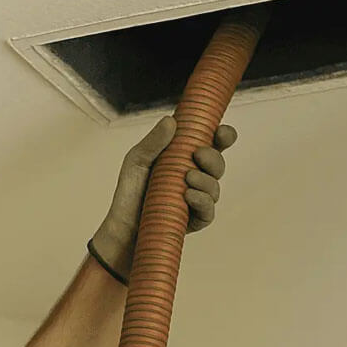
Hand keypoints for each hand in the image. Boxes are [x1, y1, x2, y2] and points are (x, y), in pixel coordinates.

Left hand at [89, 114, 237, 283]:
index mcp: (185, 158)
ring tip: (187, 178)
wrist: (122, 226)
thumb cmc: (129, 191)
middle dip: (213, 157)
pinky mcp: (195, 220)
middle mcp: (195, 177)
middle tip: (197, 154)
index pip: (212, 145)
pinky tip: (189, 196)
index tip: (222, 132)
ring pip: (215, 187)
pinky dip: (202, 200)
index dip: (223, 137)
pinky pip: (209, 210)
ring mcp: (197, 199)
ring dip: (205, 180)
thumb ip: (153, 142)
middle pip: (218, 164)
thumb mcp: (137, 160)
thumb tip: (171, 120)